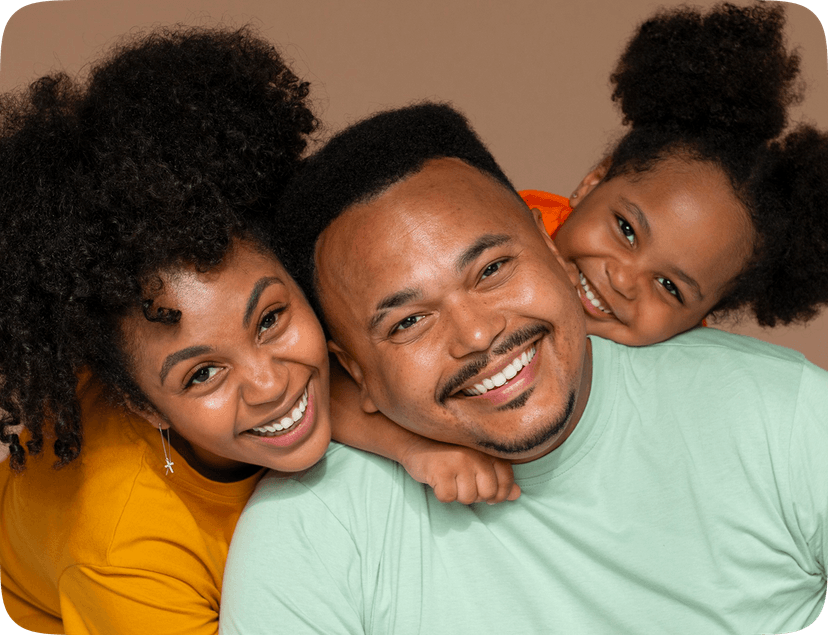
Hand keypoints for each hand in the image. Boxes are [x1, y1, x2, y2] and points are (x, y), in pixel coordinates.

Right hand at [399, 435, 520, 504]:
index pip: (506, 482)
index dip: (497, 494)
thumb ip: (499, 476)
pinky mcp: (441, 470)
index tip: (484, 491)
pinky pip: (448, 497)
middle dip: (475, 495)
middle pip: (488, 494)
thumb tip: (517, 494)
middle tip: (461, 483)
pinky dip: (442, 494)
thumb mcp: (476, 460)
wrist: (414, 438)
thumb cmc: (449, 452)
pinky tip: (437, 480)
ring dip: (457, 494)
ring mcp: (459, 462)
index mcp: (489, 451)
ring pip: (469, 498)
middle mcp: (477, 455)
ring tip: (449, 479)